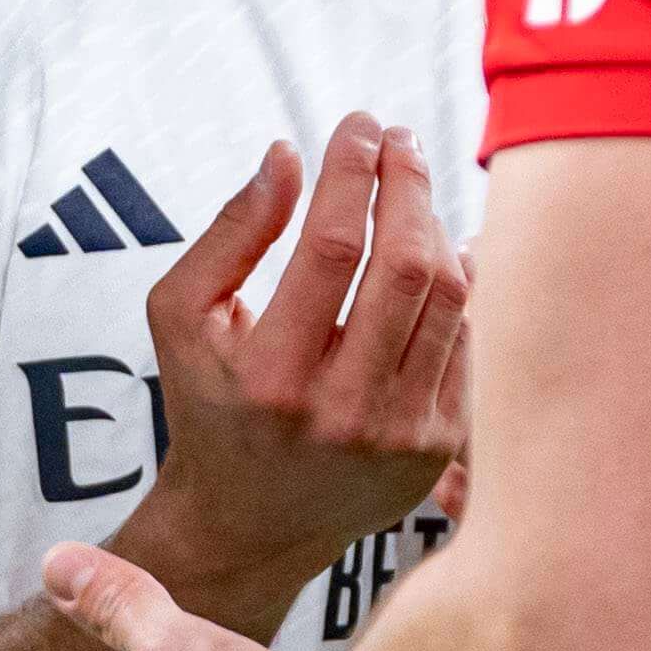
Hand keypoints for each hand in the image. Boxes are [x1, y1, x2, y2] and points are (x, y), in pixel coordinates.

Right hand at [120, 117, 464, 614]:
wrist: (249, 524)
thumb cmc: (210, 404)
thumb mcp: (182, 318)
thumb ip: (228, 233)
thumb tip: (286, 155)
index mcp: (272, 377)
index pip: (331, 246)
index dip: (351, 171)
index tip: (356, 126)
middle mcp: (342, 412)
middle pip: (403, 266)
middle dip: (406, 182)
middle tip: (398, 137)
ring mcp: (400, 436)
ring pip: (448, 298)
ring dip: (437, 223)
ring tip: (413, 184)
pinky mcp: (438, 449)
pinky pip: (468, 339)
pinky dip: (463, 281)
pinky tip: (444, 244)